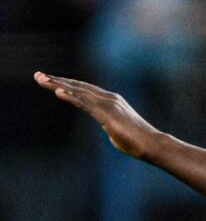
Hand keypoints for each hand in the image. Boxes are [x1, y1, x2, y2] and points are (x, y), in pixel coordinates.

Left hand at [34, 72, 159, 158]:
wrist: (152, 145)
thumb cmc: (138, 142)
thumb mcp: (118, 131)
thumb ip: (109, 126)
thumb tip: (109, 130)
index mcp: (112, 101)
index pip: (84, 89)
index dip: (67, 83)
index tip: (49, 80)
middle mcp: (109, 98)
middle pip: (78, 86)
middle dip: (57, 80)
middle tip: (38, 75)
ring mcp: (109, 104)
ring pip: (79, 92)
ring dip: (58, 85)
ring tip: (41, 80)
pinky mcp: (107, 114)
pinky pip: (85, 104)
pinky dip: (71, 97)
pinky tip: (58, 92)